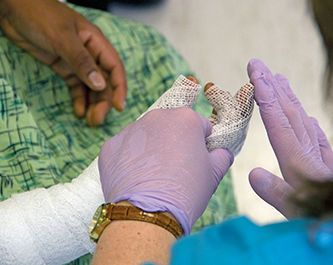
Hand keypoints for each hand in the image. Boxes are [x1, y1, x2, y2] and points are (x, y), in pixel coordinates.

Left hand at [0, 0, 126, 125]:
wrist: (9, 6)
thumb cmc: (38, 14)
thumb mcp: (61, 38)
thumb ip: (81, 62)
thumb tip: (100, 85)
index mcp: (96, 41)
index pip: (115, 67)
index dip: (119, 88)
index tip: (118, 108)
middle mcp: (90, 51)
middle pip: (104, 81)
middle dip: (103, 101)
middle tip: (95, 121)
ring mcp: (75, 59)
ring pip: (91, 85)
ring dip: (92, 103)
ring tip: (88, 121)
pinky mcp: (62, 64)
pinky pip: (76, 85)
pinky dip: (79, 98)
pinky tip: (78, 111)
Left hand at [98, 108, 233, 234]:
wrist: (147, 215)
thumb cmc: (185, 192)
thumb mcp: (214, 174)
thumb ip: (222, 155)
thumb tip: (221, 152)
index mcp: (185, 118)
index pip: (199, 125)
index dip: (201, 143)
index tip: (198, 159)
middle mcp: (156, 117)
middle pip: (170, 126)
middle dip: (174, 142)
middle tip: (176, 169)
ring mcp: (130, 130)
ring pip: (146, 135)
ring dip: (151, 148)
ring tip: (154, 176)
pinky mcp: (110, 146)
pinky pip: (124, 148)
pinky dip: (130, 159)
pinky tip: (136, 178)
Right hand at [247, 59, 332, 217]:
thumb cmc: (320, 220)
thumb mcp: (293, 211)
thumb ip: (274, 192)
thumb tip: (252, 174)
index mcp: (296, 160)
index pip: (277, 120)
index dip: (265, 95)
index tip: (256, 72)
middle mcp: (307, 153)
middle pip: (288, 113)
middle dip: (272, 86)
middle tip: (259, 65)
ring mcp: (317, 158)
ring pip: (301, 120)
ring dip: (287, 98)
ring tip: (279, 79)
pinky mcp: (325, 168)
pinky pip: (317, 138)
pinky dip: (309, 124)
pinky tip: (309, 119)